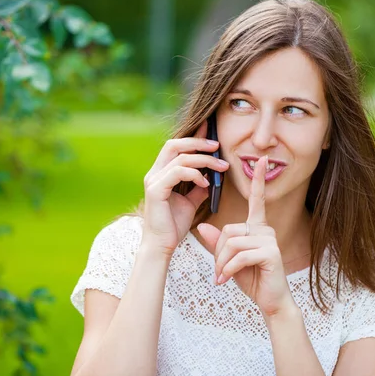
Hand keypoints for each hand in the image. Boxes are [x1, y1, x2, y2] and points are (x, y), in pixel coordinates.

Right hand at [142, 121, 229, 257]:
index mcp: (161, 173)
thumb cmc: (173, 225)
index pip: (176, 146)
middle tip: (218, 146)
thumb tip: (210, 176)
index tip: (211, 129)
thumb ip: (198, 187)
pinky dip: (195, 174)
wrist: (162, 246)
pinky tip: (206, 183)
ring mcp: (153, 180)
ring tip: (221, 167)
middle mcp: (154, 173)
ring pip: (180, 157)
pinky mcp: (156, 190)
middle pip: (175, 144)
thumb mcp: (190, 202)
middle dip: (198, 142)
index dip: (194, 136)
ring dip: (204, 160)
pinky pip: (177, 172)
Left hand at [197, 156, 295, 317]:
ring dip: (222, 263)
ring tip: (222, 277)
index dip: (257, 180)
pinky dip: (229, 270)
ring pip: (232, 243)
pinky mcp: (270, 253)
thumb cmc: (251, 279)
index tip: (260, 159)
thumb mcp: (228, 261)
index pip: (256, 200)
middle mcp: (265, 230)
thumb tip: (203, 227)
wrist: (271, 302)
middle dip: (218, 252)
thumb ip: (217, 244)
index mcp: (257, 227)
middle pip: (228, 230)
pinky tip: (227, 280)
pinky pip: (240, 255)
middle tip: (219, 272)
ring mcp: (269, 240)